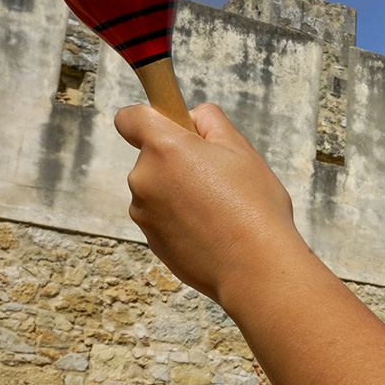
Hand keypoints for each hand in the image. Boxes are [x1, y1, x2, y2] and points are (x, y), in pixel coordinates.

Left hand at [114, 103, 302, 302]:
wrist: (254, 267)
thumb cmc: (253, 205)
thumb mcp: (240, 148)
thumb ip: (210, 121)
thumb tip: (192, 118)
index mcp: (165, 149)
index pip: (130, 118)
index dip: (151, 117)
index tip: (175, 127)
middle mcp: (144, 179)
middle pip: (152, 154)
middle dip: (179, 158)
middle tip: (219, 174)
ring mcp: (143, 213)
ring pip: (158, 186)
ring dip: (179, 189)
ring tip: (218, 207)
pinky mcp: (150, 240)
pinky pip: (162, 215)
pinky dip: (180, 216)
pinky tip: (210, 228)